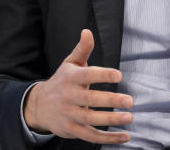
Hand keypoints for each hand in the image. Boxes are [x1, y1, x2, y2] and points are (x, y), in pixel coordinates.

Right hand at [23, 29, 133, 143]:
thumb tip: (87, 31)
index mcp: (71, 78)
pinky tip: (124, 136)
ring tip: (129, 117)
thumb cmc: (62, 81)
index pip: (87, 75)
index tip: (119, 76)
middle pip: (90, 100)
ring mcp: (69, 114)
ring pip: (90, 120)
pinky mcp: (71, 130)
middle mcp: (68, 96)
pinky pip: (90, 136)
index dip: (103, 75)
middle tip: (130, 101)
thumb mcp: (70, 64)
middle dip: (111, 101)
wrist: (39, 105)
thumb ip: (82, 49)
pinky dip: (108, 138)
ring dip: (111, 120)